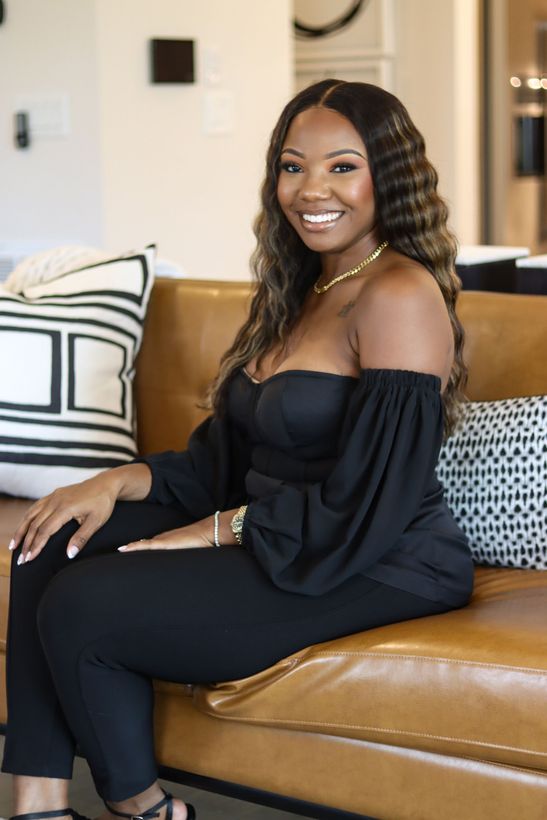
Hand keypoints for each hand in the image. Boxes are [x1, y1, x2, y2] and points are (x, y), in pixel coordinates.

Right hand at [9, 463, 151, 564]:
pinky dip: (27, 518)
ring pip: (31, 515)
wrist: (106, 483)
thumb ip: (82, 538)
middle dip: (26, 543)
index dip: (36, 545)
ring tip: (14, 546)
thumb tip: (69, 554)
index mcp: (66, 508)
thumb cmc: (103, 503)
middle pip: (35, 524)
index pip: (45, 530)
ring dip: (21, 530)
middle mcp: (56, 500)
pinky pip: (36, 507)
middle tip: (21, 559)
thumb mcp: (97, 522)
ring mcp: (53, 496)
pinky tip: (23, 527)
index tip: (29, 558)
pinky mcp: (54, 494)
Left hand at [117, 510, 239, 552]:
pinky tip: (123, 549)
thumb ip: (184, 556)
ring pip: (140, 546)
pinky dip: (133, 548)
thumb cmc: (203, 543)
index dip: (136, 549)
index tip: (125, 552)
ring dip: (129, 548)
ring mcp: (162, 541)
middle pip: (141, 545)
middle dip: (129, 549)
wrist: (208, 532)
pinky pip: (145, 546)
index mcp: (167, 542)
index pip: (147, 546)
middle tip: (115, 553)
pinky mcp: (164, 544)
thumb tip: (184, 571)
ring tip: (116, 551)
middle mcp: (162, 540)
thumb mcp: (190, 552)